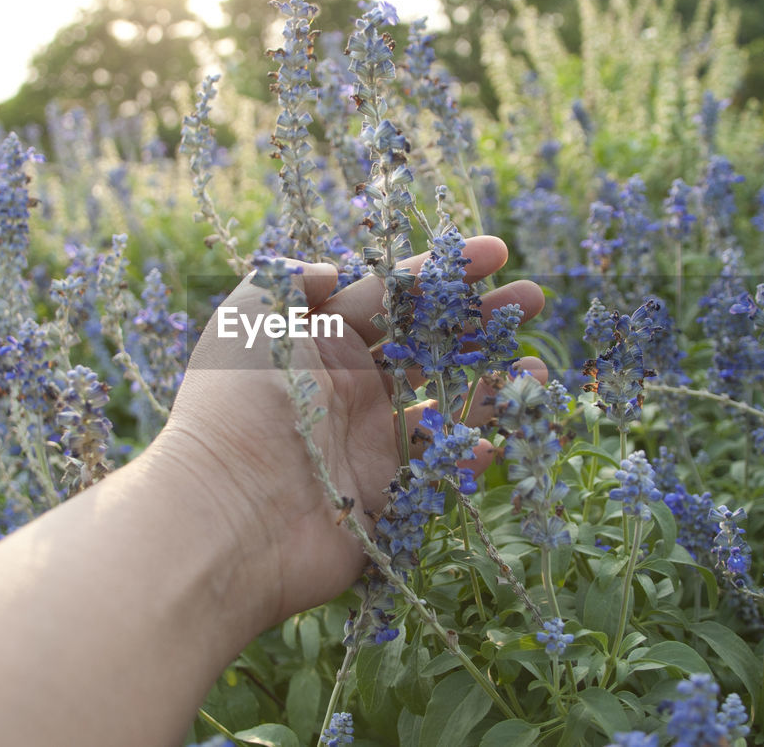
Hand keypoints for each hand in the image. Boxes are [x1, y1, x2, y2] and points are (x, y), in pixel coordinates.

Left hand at [162, 235, 545, 626]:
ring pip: (444, 405)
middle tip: (534, 301)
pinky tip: (498, 439)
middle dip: (481, 322)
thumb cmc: (236, 404)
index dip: (443, 273)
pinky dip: (470, 455)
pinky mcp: (382, 496)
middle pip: (428, 345)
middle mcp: (346, 388)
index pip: (393, 295)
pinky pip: (437, 469)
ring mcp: (366, 442)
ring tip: (537, 372)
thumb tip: (334, 268)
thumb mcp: (249, 317)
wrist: (226, 512)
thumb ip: (292, 279)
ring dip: (492, 386)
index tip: (497, 252)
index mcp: (319, 341)